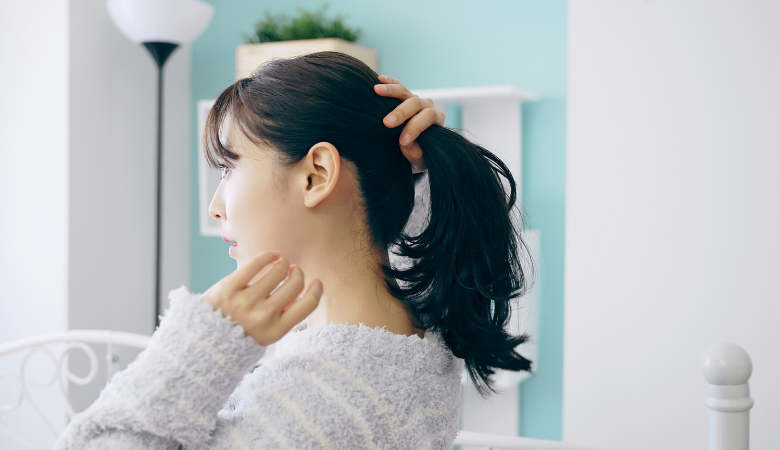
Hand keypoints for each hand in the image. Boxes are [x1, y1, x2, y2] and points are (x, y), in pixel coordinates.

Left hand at [201, 251, 322, 345]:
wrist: (202, 339)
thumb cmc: (238, 335)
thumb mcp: (265, 336)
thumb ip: (283, 318)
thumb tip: (301, 290)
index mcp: (275, 332)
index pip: (308, 305)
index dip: (316, 290)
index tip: (316, 281)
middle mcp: (263, 317)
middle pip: (295, 284)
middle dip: (298, 273)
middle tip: (293, 271)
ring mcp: (245, 302)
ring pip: (278, 271)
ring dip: (283, 264)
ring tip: (281, 264)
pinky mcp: (228, 287)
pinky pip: (255, 264)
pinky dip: (268, 256)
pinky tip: (272, 255)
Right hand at [374, 75, 445, 172]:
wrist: (417, 149)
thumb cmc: (420, 155)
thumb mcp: (420, 161)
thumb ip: (416, 155)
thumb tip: (406, 145)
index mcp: (436, 119)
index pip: (428, 117)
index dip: (415, 128)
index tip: (402, 142)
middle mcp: (427, 106)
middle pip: (416, 103)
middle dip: (402, 112)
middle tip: (387, 122)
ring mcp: (415, 100)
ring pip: (405, 92)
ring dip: (391, 91)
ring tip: (376, 90)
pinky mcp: (404, 97)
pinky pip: (398, 87)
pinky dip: (389, 83)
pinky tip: (379, 80)